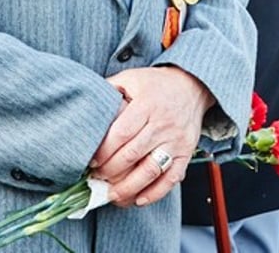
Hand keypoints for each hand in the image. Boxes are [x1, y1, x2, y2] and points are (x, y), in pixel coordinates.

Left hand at [91, 67, 213, 207]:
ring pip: (151, 170)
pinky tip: (138, 199)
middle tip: (97, 178)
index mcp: (147, 104)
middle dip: (111, 171)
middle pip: (133, 154)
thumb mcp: (132, 78)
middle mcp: (163, 123)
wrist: (192, 86)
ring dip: (129, 187)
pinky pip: (171, 178)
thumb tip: (85, 104)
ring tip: (113, 195)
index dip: (105, 150)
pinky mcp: (186, 153)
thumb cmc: (157, 84)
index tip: (92, 161)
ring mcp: (176, 140)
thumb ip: (109, 89)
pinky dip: (155, 193)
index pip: (122, 133)